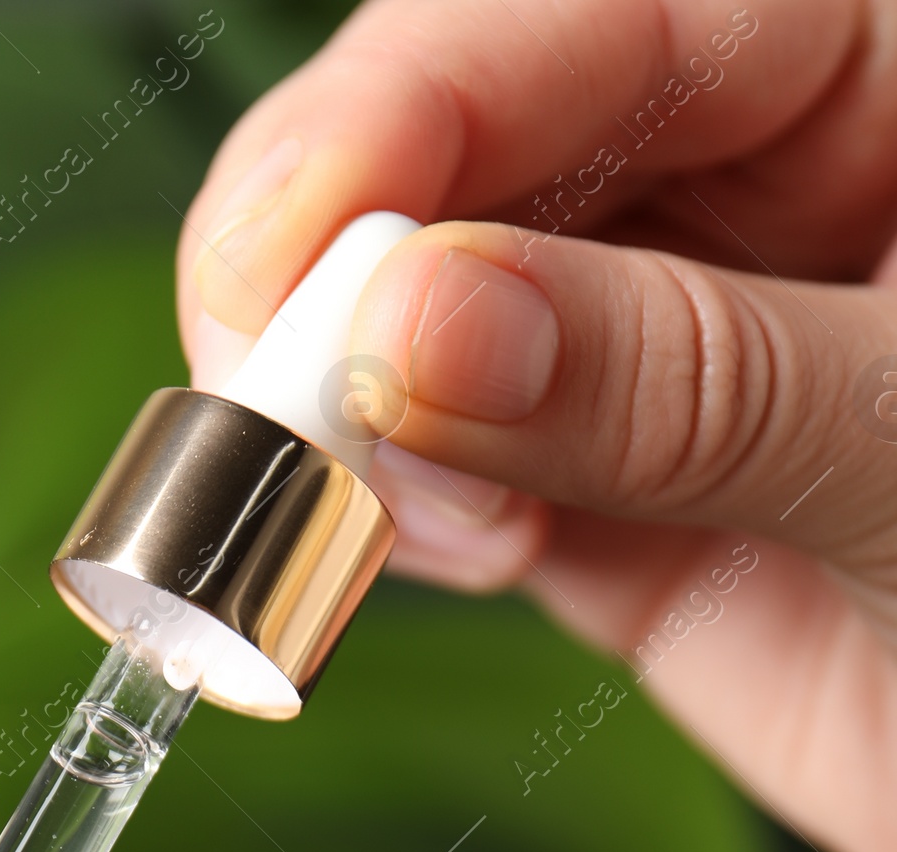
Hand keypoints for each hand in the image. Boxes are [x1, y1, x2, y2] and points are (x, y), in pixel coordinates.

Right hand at [175, 0, 896, 851]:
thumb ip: (687, 379)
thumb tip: (418, 332)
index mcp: (892, 55)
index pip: (615, 5)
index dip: (416, 102)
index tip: (292, 248)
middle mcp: (784, 172)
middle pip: (485, 138)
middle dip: (348, 253)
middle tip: (269, 385)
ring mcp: (693, 339)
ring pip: (441, 307)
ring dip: (346, 399)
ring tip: (330, 498)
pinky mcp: (633, 501)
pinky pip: (468, 472)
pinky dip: (395, 508)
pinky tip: (397, 545)